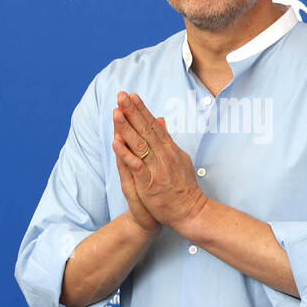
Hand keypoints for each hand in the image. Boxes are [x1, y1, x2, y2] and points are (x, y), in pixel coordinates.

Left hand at [113, 92, 207, 230]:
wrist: (190, 211)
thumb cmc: (182, 186)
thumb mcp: (178, 157)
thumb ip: (167, 139)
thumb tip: (160, 120)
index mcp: (168, 149)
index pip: (153, 125)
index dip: (141, 109)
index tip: (131, 95)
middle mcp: (163, 155)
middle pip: (145, 129)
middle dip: (132, 111)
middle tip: (121, 95)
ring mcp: (156, 168)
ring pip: (139, 143)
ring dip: (127, 127)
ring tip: (116, 112)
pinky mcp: (149, 183)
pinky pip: (136, 165)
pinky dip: (126, 153)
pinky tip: (116, 142)